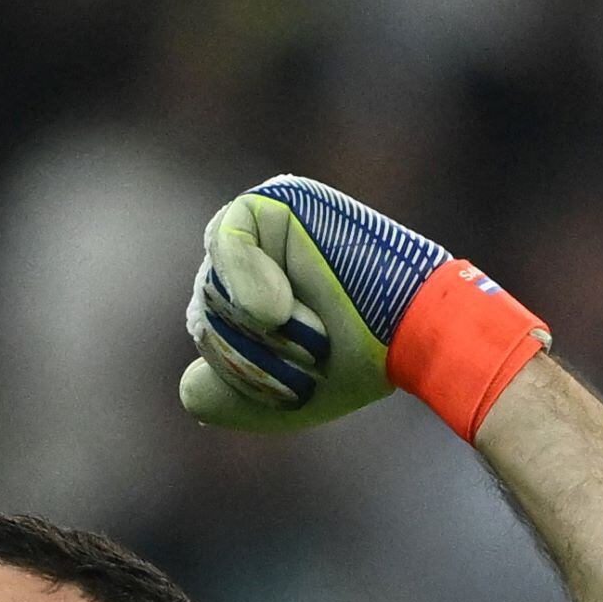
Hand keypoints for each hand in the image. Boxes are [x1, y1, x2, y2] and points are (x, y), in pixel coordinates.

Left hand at [180, 175, 549, 442]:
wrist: (415, 334)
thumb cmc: (359, 363)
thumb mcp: (279, 399)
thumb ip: (224, 396)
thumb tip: (187, 385)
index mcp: (254, 288)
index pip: (210, 326)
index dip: (242, 366)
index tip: (299, 372)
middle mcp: (257, 251)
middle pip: (206, 309)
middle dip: (251, 351)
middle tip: (312, 350)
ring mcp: (266, 222)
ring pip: (213, 290)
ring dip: (260, 331)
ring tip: (313, 327)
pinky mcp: (277, 202)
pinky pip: (227, 244)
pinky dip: (249, 286)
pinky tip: (279, 307)